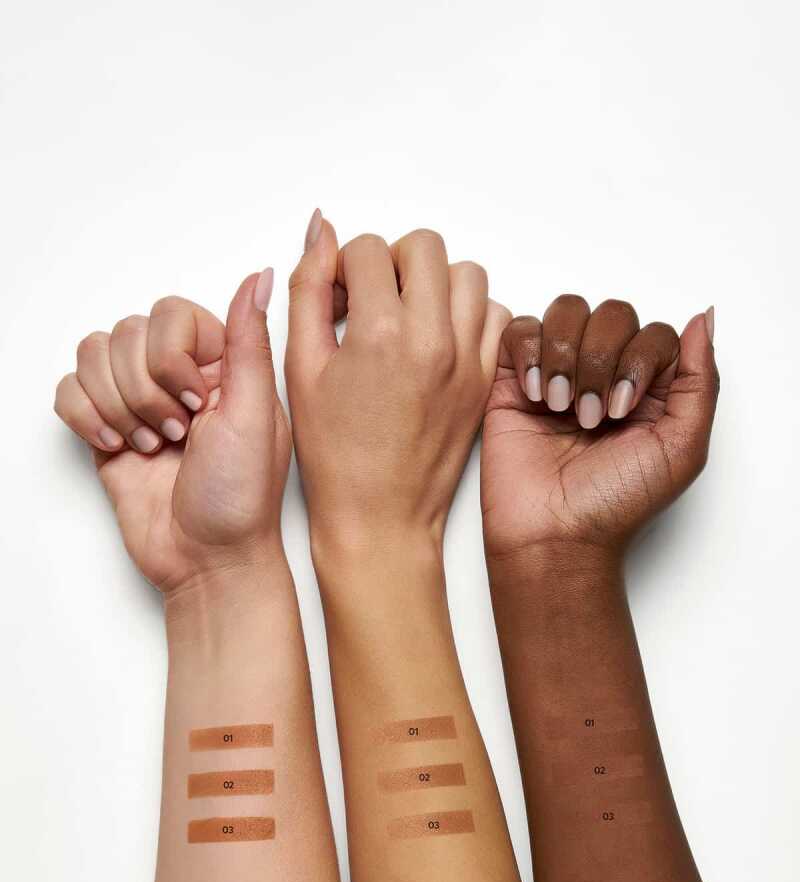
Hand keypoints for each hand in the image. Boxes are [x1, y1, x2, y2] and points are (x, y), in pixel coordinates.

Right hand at [55, 271, 289, 593]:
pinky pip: (68, 391)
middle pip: (125, 334)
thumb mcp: (254, 414)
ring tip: (151, 447)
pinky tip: (116, 448)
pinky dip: (85, 417)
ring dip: (116, 407)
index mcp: (221, 366)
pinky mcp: (107, 430)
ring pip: (93, 356)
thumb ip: (248, 342)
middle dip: (143, 391)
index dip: (169, 356)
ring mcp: (139, 403)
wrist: (208, 561)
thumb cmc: (241, 499)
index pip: (169, 314)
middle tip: (176, 436)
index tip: (194, 403)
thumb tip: (260, 276)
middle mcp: (177, 377)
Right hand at [286, 212, 509, 559]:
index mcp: (381, 333)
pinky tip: (436, 339)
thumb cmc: (335, 456)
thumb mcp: (302, 368)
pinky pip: (493, 314)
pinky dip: (467, 313)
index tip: (335, 299)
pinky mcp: (483, 379)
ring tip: (406, 317)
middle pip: (424, 247)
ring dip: (435, 282)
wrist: (381, 518)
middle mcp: (432, 339)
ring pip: (466, 274)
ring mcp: (466, 359)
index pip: (368, 250)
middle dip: (392, 262)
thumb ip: (308, 290)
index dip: (342, 268)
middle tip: (372, 300)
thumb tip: (321, 230)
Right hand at [482, 294, 718, 560]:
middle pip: (612, 314)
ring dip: (565, 358)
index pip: (654, 331)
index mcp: (650, 389)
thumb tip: (701, 318)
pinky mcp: (514, 381)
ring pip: (567, 312)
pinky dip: (530, 354)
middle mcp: (606, 375)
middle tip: (591, 419)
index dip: (639, 359)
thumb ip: (701, 381)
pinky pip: (521, 329)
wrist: (554, 534)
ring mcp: (560, 374)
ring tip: (560, 408)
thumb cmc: (615, 504)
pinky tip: (536, 395)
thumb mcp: (683, 447)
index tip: (624, 411)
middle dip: (601, 363)